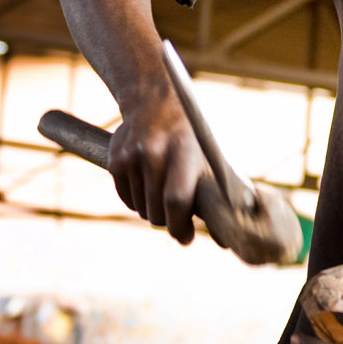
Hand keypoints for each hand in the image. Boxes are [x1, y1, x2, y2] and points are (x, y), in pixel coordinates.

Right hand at [107, 87, 206, 243]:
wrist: (157, 100)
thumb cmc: (194, 138)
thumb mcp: (213, 158)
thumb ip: (220, 198)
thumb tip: (226, 243)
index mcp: (185, 151)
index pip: (176, 200)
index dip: (181, 226)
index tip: (187, 237)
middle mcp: (155, 151)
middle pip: (156, 211)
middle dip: (169, 223)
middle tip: (180, 221)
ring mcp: (132, 154)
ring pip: (141, 208)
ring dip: (154, 211)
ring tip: (167, 197)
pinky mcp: (116, 158)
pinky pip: (127, 198)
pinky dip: (138, 201)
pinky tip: (151, 187)